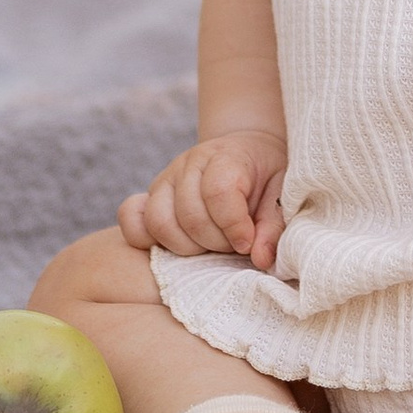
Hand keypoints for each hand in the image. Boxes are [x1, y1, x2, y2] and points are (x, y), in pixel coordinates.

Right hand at [117, 128, 286, 267]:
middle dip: (215, 242)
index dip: (234, 225)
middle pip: (190, 215)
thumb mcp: (281, 194)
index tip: (247, 243)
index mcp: (225, 157)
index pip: (218, 192)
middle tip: (233, 245)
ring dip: (187, 246)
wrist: (246, 153)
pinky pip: (131, 219)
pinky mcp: (151, 195)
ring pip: (160, 222)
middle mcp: (190, 164)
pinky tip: (174, 245)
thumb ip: (273, 226)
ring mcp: (166, 179)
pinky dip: (145, 238)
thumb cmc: (266, 176)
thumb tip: (261, 259)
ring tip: (210, 245)